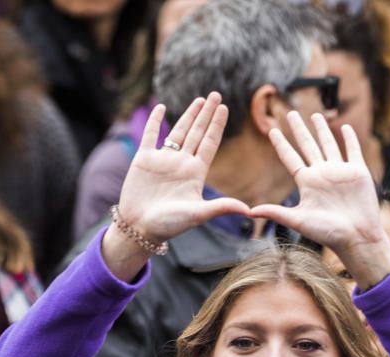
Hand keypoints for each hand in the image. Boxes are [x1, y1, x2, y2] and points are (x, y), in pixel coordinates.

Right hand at [104, 92, 248, 280]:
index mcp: (196, 172)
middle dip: (207, 114)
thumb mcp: (198, 214)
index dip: (217, 125)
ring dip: (188, 115)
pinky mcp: (143, 160)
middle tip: (216, 94)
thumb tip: (248, 210)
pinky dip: (155, 121)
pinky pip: (150, 135)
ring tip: (199, 99)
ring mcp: (163, 160)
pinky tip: (161, 107)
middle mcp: (181, 163)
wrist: (140, 228)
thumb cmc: (170, 224)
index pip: (210, 143)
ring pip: (178, 131)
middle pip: (197, 132)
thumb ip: (221, 208)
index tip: (226, 108)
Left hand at [250, 112, 389, 289]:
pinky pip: (353, 151)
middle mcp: (322, 174)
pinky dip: (350, 139)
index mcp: (307, 183)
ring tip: (315, 115)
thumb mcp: (299, 221)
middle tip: (290, 113)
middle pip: (307, 146)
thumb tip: (248, 212)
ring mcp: (340, 172)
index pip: (291, 158)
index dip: (281, 144)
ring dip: (322, 130)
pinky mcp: (358, 173)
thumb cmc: (328, 233)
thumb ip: (276, 213)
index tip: (272, 130)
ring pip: (329, 144)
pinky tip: (345, 128)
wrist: (357, 237)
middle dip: (299, 129)